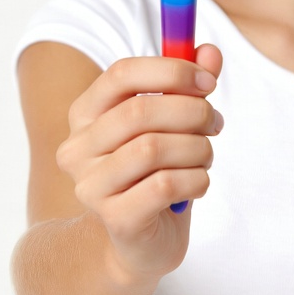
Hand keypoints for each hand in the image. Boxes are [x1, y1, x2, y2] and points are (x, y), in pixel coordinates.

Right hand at [56, 44, 223, 282]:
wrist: (140, 243)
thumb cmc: (156, 172)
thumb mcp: (174, 123)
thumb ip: (190, 85)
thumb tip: (210, 51)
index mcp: (86, 113)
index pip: (122, 73)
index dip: (171, 70)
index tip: (209, 81)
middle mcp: (78, 148)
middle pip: (139, 111)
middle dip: (191, 112)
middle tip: (215, 122)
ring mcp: (91, 186)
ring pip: (154, 148)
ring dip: (197, 148)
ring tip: (205, 156)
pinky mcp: (115, 219)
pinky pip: (165, 185)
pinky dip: (196, 179)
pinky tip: (197, 184)